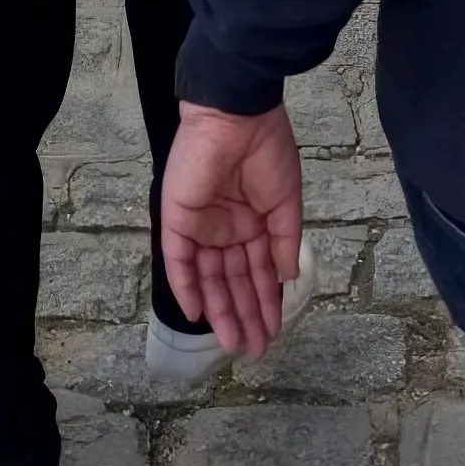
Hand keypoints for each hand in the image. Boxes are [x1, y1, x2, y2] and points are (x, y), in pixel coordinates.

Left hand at [161, 100, 304, 353]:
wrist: (238, 117)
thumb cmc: (267, 152)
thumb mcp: (286, 200)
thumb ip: (283, 242)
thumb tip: (286, 279)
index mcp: (253, 221)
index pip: (257, 271)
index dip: (266, 301)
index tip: (274, 331)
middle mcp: (226, 228)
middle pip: (233, 280)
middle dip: (244, 314)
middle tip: (254, 349)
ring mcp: (201, 225)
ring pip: (208, 277)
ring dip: (220, 309)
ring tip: (234, 341)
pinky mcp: (178, 218)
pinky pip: (179, 260)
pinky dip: (186, 287)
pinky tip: (199, 315)